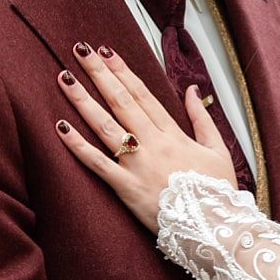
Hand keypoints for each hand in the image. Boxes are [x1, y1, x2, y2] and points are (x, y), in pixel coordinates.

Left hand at [53, 44, 235, 231]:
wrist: (216, 228)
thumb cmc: (217, 193)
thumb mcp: (219, 150)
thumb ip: (203, 118)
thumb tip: (192, 90)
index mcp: (173, 134)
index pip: (142, 95)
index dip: (122, 72)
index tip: (106, 53)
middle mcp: (153, 143)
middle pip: (121, 101)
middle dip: (98, 74)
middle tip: (79, 51)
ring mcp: (138, 164)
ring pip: (105, 126)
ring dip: (83, 101)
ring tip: (64, 79)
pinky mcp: (126, 188)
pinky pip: (98, 164)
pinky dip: (78, 146)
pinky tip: (61, 128)